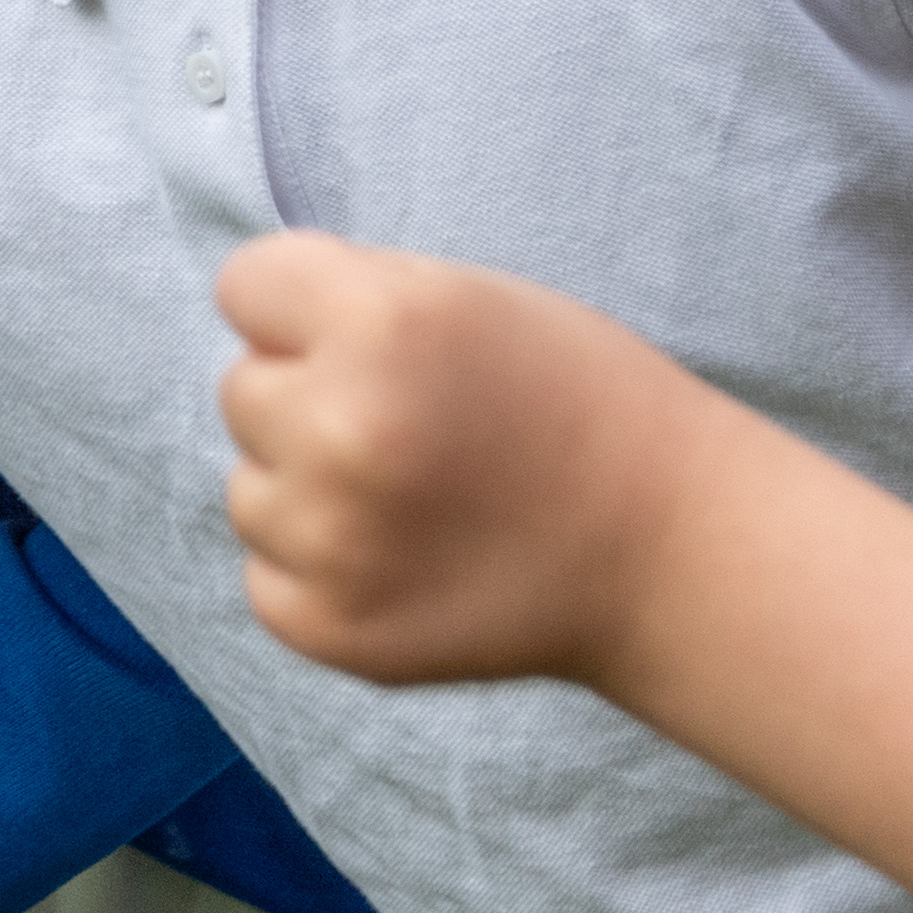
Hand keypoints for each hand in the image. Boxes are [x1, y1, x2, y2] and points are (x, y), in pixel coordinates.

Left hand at [217, 235, 702, 687]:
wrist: (670, 551)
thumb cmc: (574, 405)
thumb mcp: (468, 298)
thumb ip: (348, 299)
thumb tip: (247, 325)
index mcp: (380, 322)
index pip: (244, 285)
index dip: (300, 310)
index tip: (365, 340)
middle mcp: (341, 427)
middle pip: (243, 389)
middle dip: (309, 398)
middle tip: (416, 428)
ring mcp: (330, 538)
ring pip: (249, 487)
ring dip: (311, 491)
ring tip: (421, 500)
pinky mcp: (328, 626)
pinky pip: (267, 575)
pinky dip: (322, 572)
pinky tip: (411, 561)